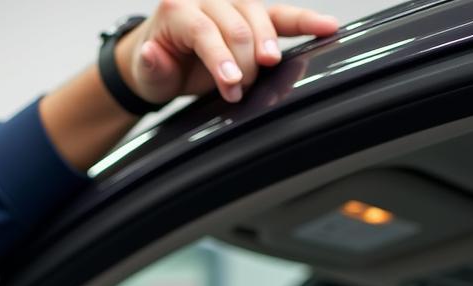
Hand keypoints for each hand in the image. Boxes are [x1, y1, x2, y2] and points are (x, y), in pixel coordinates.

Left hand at [120, 1, 339, 104]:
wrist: (161, 59)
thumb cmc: (156, 65)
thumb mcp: (146, 73)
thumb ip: (150, 65)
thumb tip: (149, 52)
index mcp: (177, 8)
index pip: (205, 30)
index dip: (220, 59)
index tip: (230, 85)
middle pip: (236, 23)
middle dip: (243, 60)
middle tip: (240, 90)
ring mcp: (231, 3)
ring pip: (259, 14)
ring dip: (267, 44)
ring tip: (270, 65)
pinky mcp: (251, 15)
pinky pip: (280, 15)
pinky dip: (304, 21)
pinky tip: (326, 27)